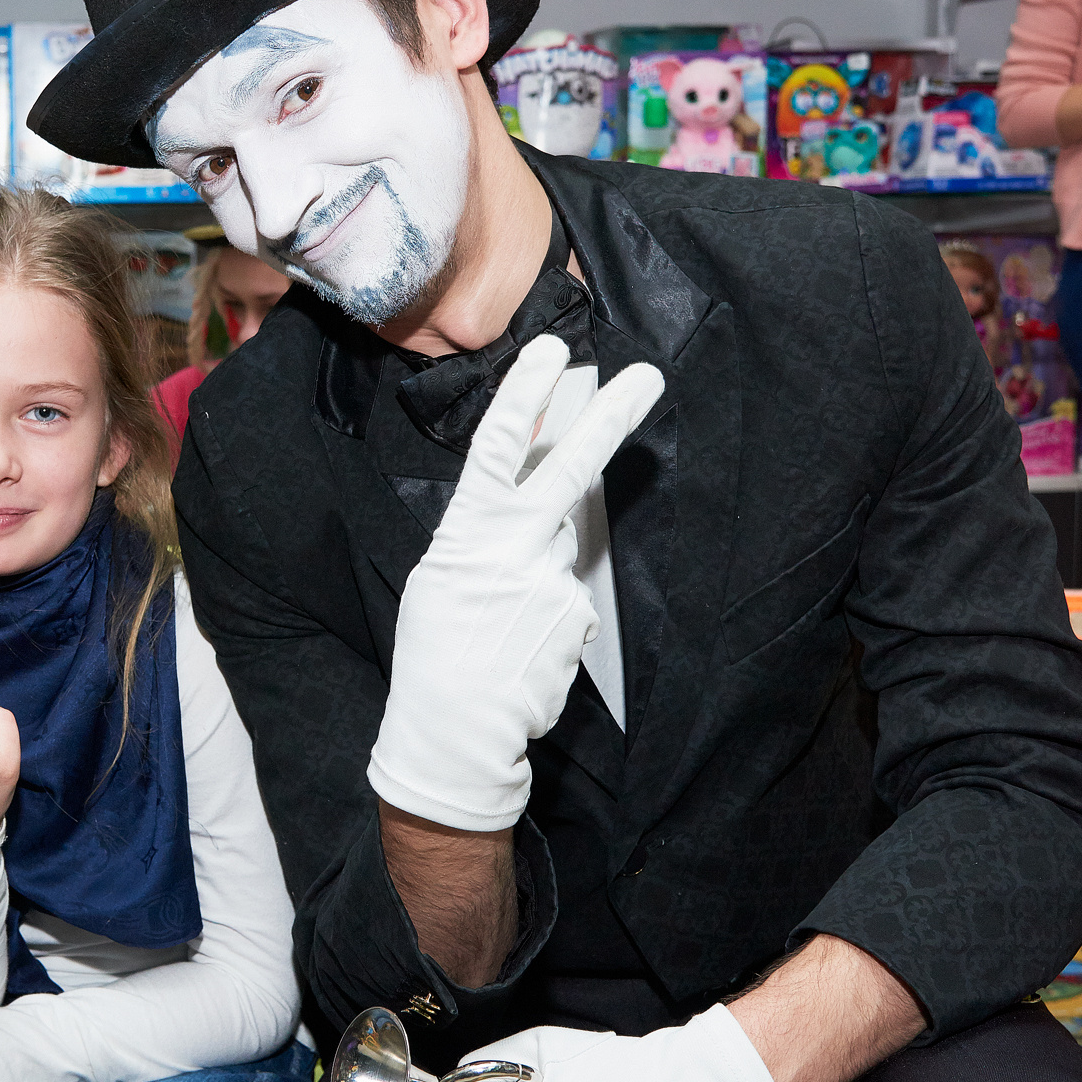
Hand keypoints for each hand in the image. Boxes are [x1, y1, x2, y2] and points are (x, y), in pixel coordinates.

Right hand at [369, 337, 664, 830]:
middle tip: (646, 377)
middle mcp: (514, 549)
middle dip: (609, 420)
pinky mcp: (578, 617)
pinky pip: (570, 597)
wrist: (457, 730)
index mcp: (466, 533)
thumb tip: (533, 512)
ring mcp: (552, 582)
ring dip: (538, 575)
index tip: (550, 351)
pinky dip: (551, 614)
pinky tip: (525, 643)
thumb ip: (486, 535)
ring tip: (504, 623)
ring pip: (559, 553)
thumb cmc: (434, 650)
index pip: (497, 448)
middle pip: (568, 471)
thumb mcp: (440, 576)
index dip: (525, 396)